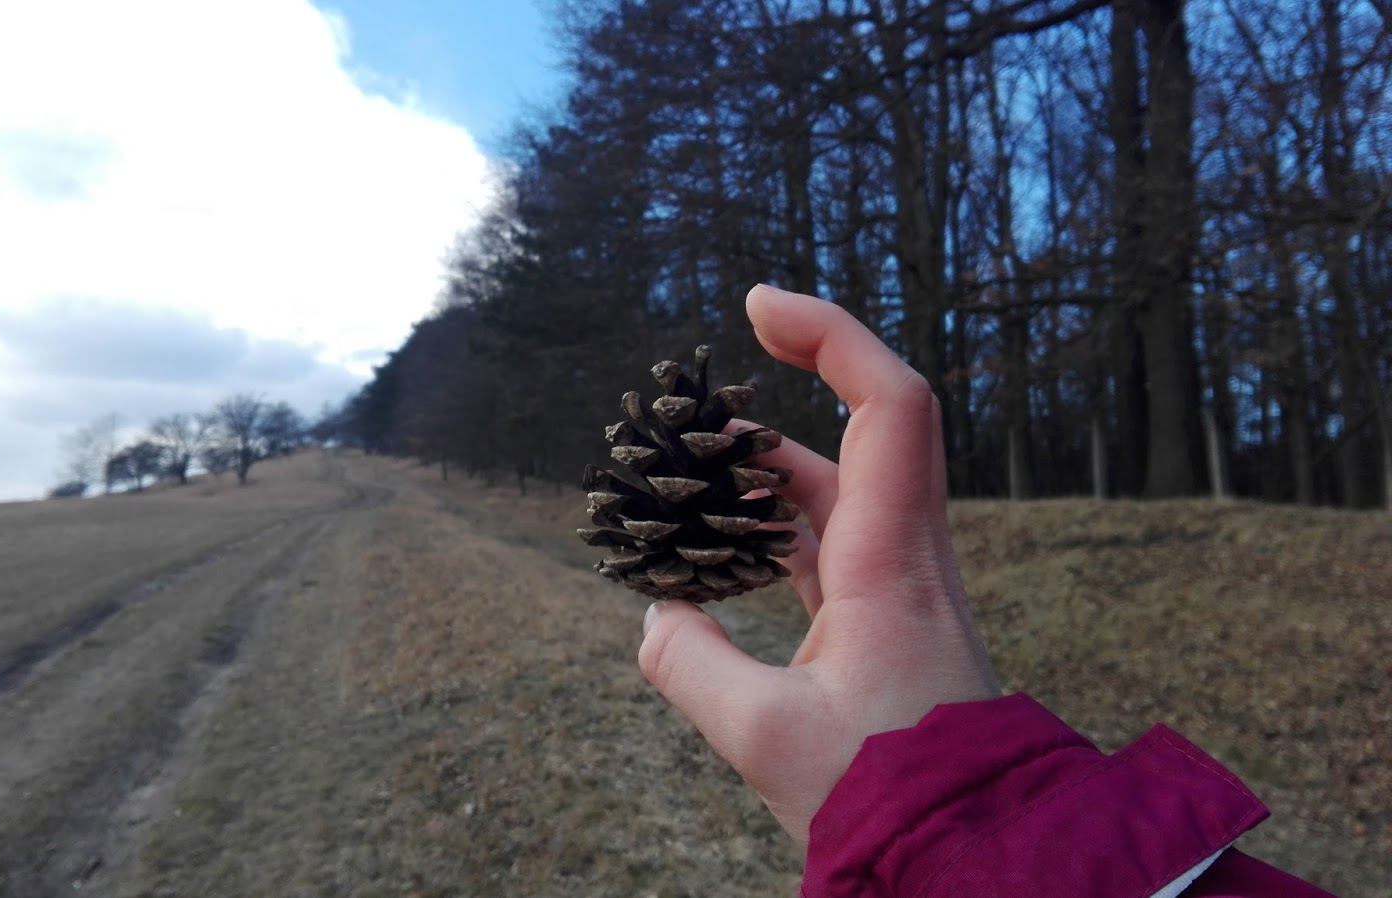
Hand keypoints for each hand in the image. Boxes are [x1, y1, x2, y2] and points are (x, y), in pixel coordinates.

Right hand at [637, 284, 999, 848]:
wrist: (975, 848)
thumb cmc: (891, 794)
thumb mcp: (766, 739)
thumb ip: (692, 668)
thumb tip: (655, 617)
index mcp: (893, 561)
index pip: (889, 404)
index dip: (833, 333)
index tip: (759, 303)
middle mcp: (907, 555)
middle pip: (865, 427)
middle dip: (798, 376)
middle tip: (722, 366)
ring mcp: (900, 585)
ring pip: (840, 487)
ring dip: (769, 465)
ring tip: (692, 469)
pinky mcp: (886, 617)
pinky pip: (829, 538)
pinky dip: (776, 521)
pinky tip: (723, 545)